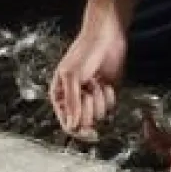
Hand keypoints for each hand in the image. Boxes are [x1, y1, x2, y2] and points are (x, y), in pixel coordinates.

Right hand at [49, 15, 126, 139]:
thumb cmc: (84, 53)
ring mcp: (91, 98)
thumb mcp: (72, 76)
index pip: (67, 124)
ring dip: (100, 98)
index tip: (90, 132)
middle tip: (89, 90)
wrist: (105, 39)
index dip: (78, 130)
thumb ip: (72, 102)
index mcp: (60, 96)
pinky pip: (110, 107)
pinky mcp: (105, 95)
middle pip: (84, 123)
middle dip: (89, 107)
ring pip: (99, 115)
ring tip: (96, 81)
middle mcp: (75, 100)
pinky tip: (104, 81)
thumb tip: (71, 125)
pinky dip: (109, 95)